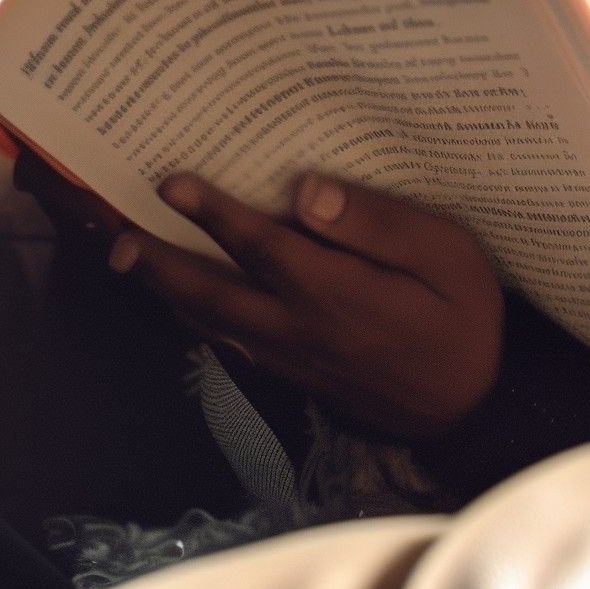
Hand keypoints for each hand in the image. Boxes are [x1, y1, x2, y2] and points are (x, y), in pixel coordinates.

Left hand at [111, 172, 503, 441]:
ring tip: (129, 259)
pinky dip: (197, 321)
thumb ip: (378, 224)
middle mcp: (300, 327)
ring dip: (166, 291)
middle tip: (116, 230)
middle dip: (160, 260)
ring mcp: (292, 358)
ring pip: (212, 323)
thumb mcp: (448, 255)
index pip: (259, 245)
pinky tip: (183, 302)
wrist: (473, 407)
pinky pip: (230, 346)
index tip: (170, 182)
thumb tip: (305, 191)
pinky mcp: (295, 376)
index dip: (210, 212)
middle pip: (213, 291)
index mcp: (335, 292)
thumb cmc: (465, 317)